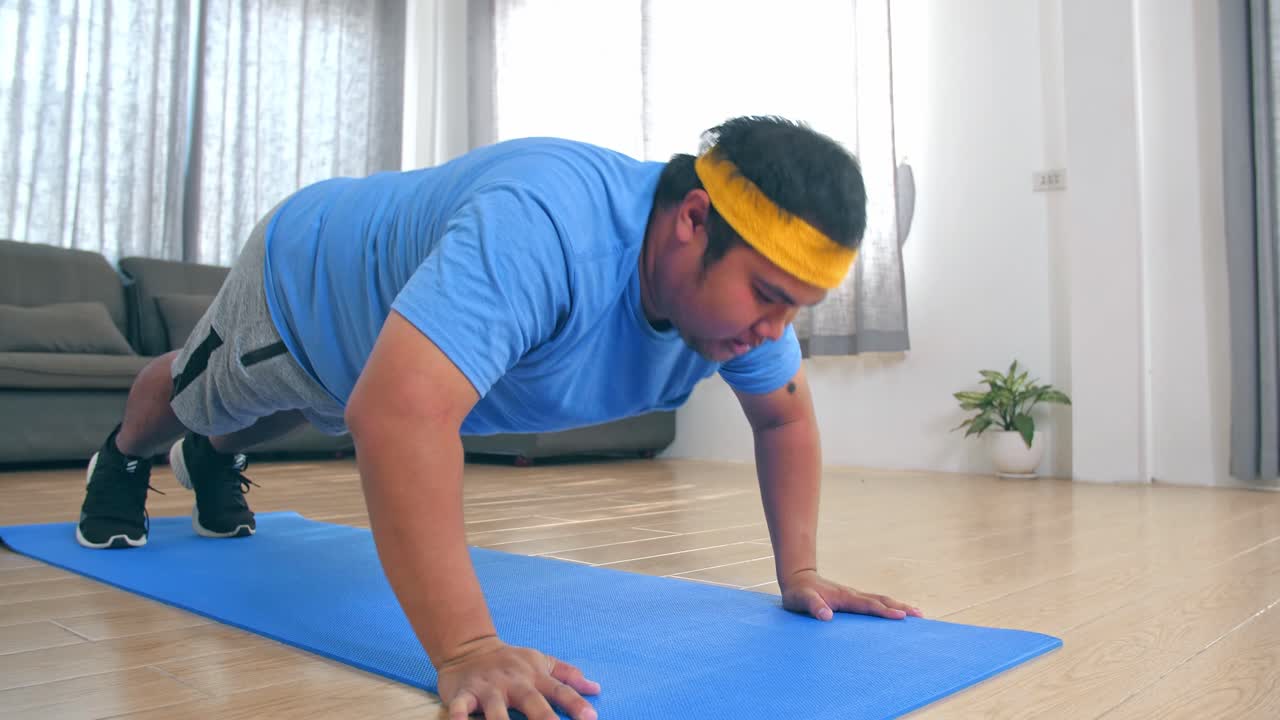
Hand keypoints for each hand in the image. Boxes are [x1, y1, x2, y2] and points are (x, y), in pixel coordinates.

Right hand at [437, 636, 599, 719]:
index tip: (592, 717)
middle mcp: (513, 682)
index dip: (576, 703)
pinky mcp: (463, 693)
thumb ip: (568, 675)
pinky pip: (460, 707)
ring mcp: (488, 688)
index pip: (559, 690)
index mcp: (534, 676)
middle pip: (531, 700)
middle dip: (544, 718)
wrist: (469, 647)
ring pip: (495, 708)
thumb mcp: (541, 662)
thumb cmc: (510, 660)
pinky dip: (459, 717)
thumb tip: (596, 688)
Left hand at [781, 569, 923, 620]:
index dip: (885, 612)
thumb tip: (826, 617)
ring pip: (880, 600)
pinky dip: (888, 607)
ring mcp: (853, 596)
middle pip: (881, 600)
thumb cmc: (798, 593)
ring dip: (898, 606)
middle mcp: (852, 595)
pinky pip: (874, 603)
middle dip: (901, 608)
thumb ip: (813, 607)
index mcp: (844, 597)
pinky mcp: (852, 599)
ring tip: (916, 614)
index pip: (869, 605)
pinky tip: (894, 613)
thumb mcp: (801, 600)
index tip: (902, 617)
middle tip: (920, 616)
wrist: (797, 578)